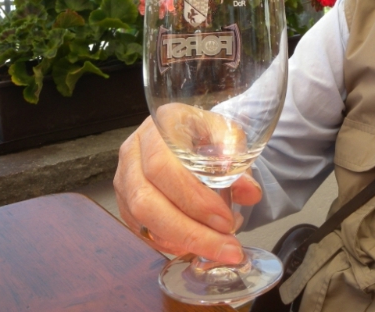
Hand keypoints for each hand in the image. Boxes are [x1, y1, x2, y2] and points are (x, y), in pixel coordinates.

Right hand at [113, 117, 261, 262]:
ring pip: (142, 220)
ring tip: (217, 249)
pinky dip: (170, 243)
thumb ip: (239, 160)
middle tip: (225, 247)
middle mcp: (134, 151)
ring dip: (182, 241)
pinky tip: (196, 247)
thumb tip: (249, 192)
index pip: (164, 168)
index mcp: (160, 126)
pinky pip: (141, 230)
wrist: (188, 132)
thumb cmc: (206, 132)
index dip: (194, 200)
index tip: (225, 220)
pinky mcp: (125, 201)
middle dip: (189, 232)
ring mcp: (124, 178)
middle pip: (147, 201)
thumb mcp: (227, 135)